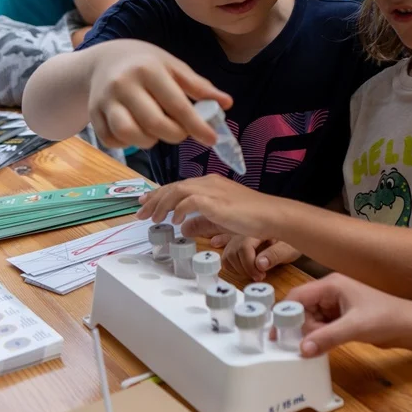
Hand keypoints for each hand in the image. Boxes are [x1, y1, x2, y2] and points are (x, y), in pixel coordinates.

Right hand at [87, 40, 231, 148]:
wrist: (103, 61)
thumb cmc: (145, 64)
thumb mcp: (173, 66)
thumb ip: (198, 86)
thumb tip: (227, 103)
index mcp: (148, 69)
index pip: (177, 104)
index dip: (197, 125)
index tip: (212, 139)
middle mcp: (123, 84)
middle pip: (155, 124)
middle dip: (175, 134)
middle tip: (180, 130)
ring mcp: (105, 101)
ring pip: (130, 135)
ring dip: (150, 141)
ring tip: (156, 130)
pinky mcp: (93, 115)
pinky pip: (112, 141)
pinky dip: (128, 144)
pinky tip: (137, 131)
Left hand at [137, 175, 281, 240]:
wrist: (271, 215)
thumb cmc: (251, 217)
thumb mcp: (219, 219)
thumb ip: (200, 221)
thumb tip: (183, 228)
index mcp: (210, 184)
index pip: (178, 185)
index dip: (159, 194)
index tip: (145, 203)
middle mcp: (209, 183)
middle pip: (174, 186)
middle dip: (154, 199)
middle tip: (140, 212)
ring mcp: (213, 190)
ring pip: (178, 190)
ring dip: (163, 204)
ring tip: (154, 218)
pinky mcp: (217, 201)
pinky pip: (191, 201)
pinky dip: (179, 209)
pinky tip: (175, 220)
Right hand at [211, 234, 300, 281]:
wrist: (294, 233)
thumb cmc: (291, 241)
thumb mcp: (289, 248)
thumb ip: (275, 255)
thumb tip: (260, 264)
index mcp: (257, 230)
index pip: (243, 248)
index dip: (249, 265)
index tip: (260, 276)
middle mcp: (244, 231)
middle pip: (232, 252)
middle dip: (244, 269)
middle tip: (258, 276)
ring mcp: (239, 236)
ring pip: (227, 254)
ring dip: (236, 267)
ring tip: (250, 272)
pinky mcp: (237, 242)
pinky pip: (225, 250)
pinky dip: (227, 260)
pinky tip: (232, 264)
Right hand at [284, 273, 411, 356]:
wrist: (409, 326)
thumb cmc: (386, 318)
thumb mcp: (354, 327)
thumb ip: (326, 338)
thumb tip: (302, 349)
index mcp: (332, 284)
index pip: (298, 295)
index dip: (286, 313)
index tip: (277, 332)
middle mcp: (331, 292)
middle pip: (302, 308)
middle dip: (300, 327)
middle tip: (303, 344)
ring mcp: (337, 305)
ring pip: (311, 319)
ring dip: (310, 333)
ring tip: (318, 346)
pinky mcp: (342, 318)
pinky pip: (321, 326)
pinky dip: (319, 336)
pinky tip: (323, 346)